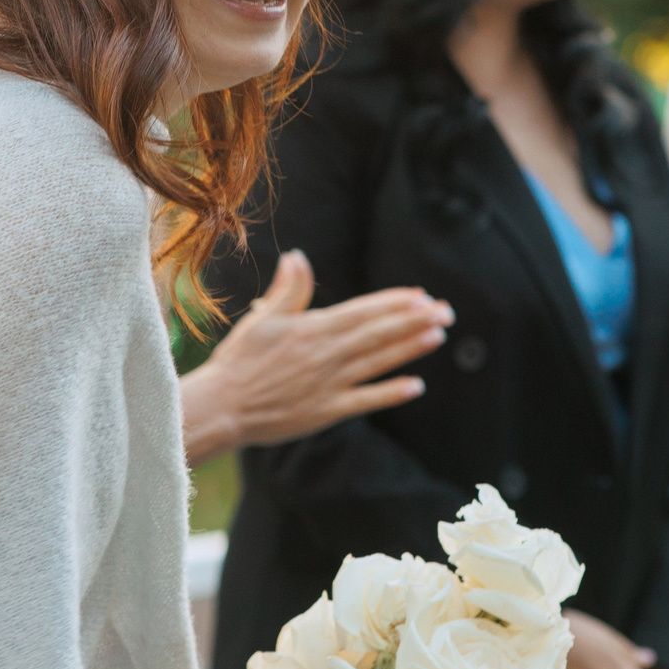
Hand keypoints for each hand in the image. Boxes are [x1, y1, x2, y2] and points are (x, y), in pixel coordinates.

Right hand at [181, 251, 451, 464]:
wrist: (222, 406)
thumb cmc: (239, 361)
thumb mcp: (262, 318)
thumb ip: (287, 290)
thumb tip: (297, 257)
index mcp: (312, 328)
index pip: (362, 310)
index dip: (393, 302)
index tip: (420, 295)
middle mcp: (326, 353)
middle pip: (378, 333)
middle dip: (414, 320)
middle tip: (445, 311)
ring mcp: (329, 383)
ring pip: (378, 361)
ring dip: (410, 348)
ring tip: (439, 336)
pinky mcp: (327, 411)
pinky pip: (365, 400)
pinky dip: (391, 393)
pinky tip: (416, 386)